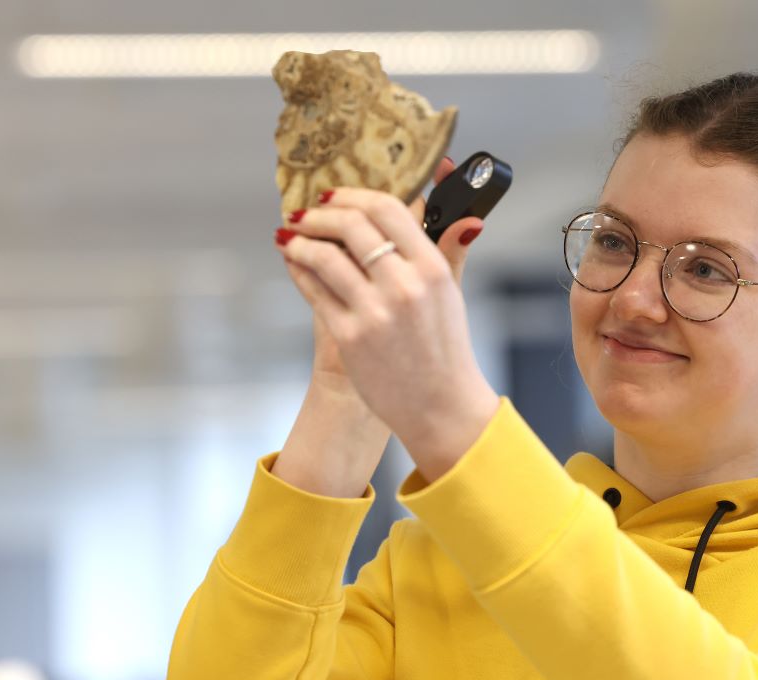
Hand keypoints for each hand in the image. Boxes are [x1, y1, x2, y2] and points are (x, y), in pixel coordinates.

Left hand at [272, 173, 500, 475]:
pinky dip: (298, 269)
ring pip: (324, 256)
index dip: (354, 195)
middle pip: (352, 225)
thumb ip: (451, 249)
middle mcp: (405, 286)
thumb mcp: (452, 295)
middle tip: (307, 213)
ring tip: (291, 236)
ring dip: (300, 240)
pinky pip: (314, 290)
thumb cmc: (444, 349)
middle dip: (320, 213)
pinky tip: (293, 262)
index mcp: (433, 269)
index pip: (388, 208)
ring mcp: (375, 312)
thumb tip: (467, 217)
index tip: (335, 196)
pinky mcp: (350, 337)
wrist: (438, 406)